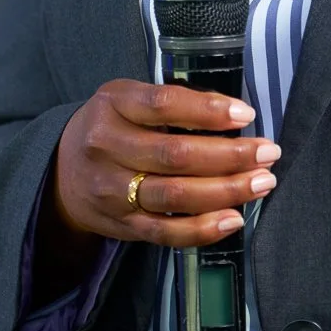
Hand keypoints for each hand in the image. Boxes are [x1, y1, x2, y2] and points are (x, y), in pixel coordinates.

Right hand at [51, 79, 280, 249]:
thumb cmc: (113, 127)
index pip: (163, 105)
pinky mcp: (121, 224)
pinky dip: (204, 228)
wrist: (61, 171)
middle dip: (230, 156)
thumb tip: (234, 114)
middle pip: (175, 154)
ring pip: (174, 195)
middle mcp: (106, 146)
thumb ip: (174, 102)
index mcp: (113, 105)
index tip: (246, 115)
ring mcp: (111, 190)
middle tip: (268, 152)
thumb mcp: (130, 99)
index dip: (208, 111)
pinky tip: (234, 218)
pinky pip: (167, 232)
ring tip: (261, 182)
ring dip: (226, 190)